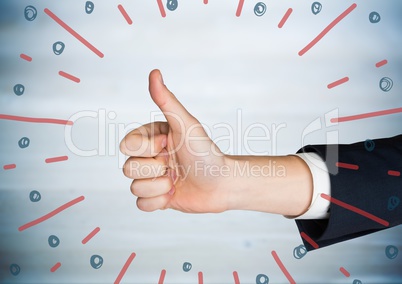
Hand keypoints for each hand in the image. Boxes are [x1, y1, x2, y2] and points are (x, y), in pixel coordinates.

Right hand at [120, 70, 312, 215]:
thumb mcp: (186, 126)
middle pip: (128, 168)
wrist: (224, 183)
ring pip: (134, 188)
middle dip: (155, 170)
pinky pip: (140, 204)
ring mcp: (152, 178)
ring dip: (159, 187)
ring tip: (177, 181)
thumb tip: (154, 72)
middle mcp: (149, 157)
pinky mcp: (157, 198)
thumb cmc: (206, 152)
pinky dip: (158, 202)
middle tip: (175, 166)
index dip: (146, 149)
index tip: (168, 146)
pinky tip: (174, 194)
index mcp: (151, 138)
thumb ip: (167, 101)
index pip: (126, 145)